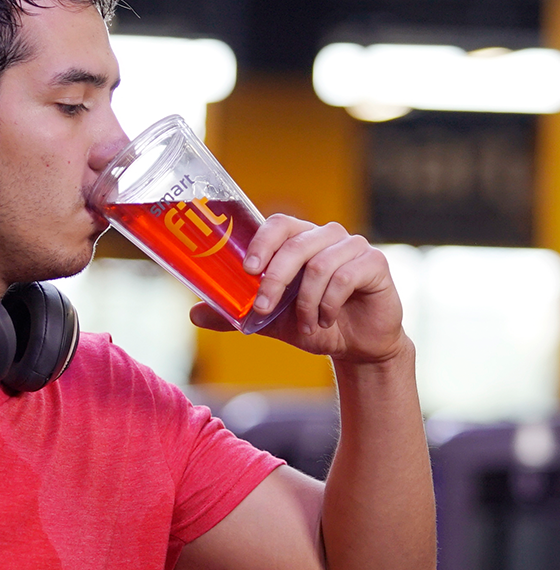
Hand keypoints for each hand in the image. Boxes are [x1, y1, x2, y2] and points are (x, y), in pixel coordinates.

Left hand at [190, 214, 408, 363]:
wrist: (356, 345)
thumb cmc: (312, 322)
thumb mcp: (269, 320)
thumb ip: (235, 314)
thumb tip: (193, 313)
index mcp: (298, 239)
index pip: (277, 224)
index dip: (261, 242)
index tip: (248, 270)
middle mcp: (325, 236)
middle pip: (294, 243)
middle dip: (274, 279)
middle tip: (262, 307)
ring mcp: (352, 246)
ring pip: (319, 264)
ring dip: (305, 302)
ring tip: (306, 325)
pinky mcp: (375, 262)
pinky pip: (346, 277)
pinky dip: (329, 304)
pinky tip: (326, 320)